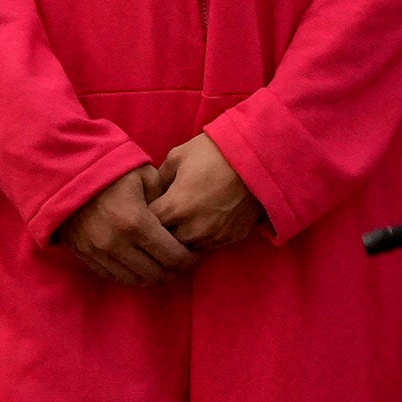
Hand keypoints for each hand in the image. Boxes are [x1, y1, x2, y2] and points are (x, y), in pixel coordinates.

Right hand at [58, 163, 197, 288]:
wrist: (67, 172)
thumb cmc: (111, 170)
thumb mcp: (146, 176)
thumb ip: (166, 201)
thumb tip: (181, 222)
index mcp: (136, 222)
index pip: (173, 256)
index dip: (189, 260)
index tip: (194, 254)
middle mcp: (117, 243)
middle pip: (156, 274)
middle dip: (174, 271)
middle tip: (182, 262)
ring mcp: (98, 252)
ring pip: (135, 280)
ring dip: (153, 277)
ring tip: (163, 266)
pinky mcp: (85, 255)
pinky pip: (114, 276)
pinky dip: (131, 275)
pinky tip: (141, 265)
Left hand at [151, 133, 260, 253]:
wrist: (258, 157)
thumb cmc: (215, 152)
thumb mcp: (178, 156)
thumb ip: (159, 179)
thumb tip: (152, 193)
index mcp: (175, 207)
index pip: (147, 225)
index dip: (144, 217)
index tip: (147, 208)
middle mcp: (192, 228)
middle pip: (164, 243)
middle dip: (161, 232)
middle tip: (163, 217)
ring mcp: (213, 237)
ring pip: (186, 249)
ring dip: (181, 238)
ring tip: (183, 221)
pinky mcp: (231, 239)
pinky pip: (208, 247)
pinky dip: (202, 238)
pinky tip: (203, 222)